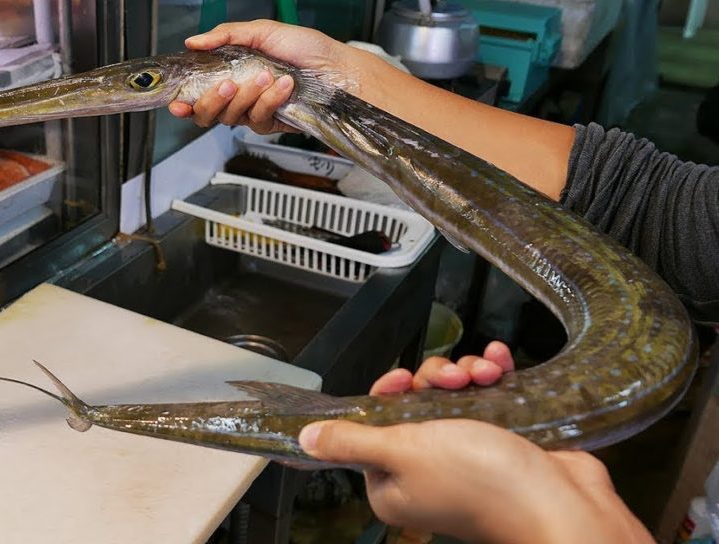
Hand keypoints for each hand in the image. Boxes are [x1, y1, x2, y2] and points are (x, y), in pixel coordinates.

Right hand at [167, 19, 373, 133]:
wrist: (335, 67)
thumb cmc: (306, 48)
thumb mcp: (262, 31)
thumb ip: (225, 36)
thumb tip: (194, 42)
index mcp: (232, 73)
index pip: (198, 94)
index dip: (184, 103)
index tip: (177, 104)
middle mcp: (240, 96)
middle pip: (208, 115)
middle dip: (212, 101)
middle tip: (227, 84)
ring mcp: (255, 112)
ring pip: (232, 118)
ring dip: (248, 96)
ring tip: (266, 75)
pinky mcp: (273, 123)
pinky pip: (259, 120)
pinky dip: (270, 101)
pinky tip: (283, 86)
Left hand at [297, 342, 652, 543]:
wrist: (558, 502)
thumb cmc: (480, 481)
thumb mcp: (404, 452)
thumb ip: (354, 442)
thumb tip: (306, 439)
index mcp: (392, 483)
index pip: (375, 425)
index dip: (390, 393)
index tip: (405, 377)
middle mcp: (426, 472)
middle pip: (416, 405)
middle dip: (435, 378)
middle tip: (453, 378)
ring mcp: (468, 457)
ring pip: (453, 396)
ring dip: (467, 374)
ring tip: (485, 373)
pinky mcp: (503, 444)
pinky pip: (489, 398)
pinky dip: (493, 376)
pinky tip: (502, 363)